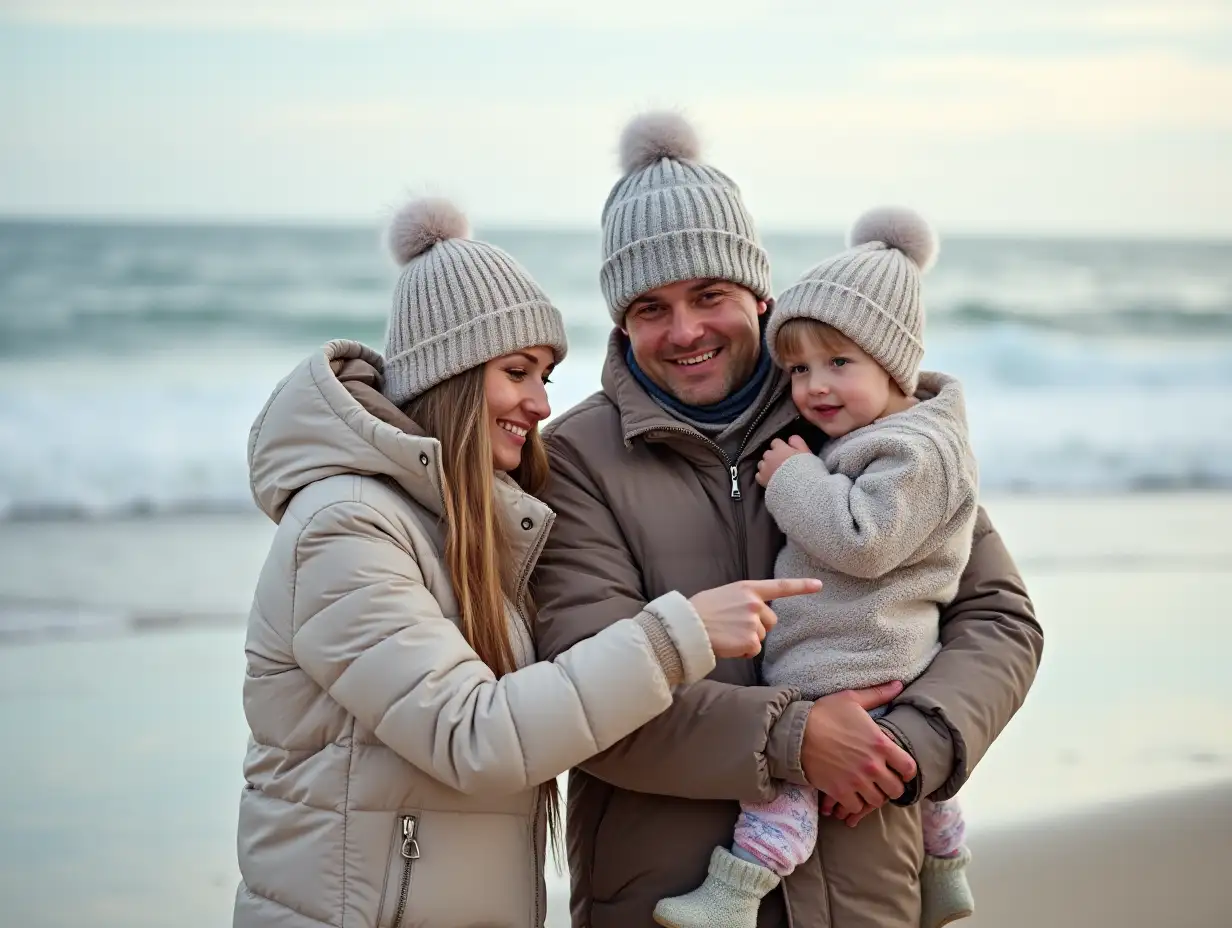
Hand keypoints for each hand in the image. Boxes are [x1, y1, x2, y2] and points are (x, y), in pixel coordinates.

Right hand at [689, 578, 821, 658]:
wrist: (686, 627)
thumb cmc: (699, 611)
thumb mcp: (723, 595)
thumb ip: (742, 600)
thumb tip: (752, 613)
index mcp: (747, 588)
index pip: (780, 586)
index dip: (801, 586)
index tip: (819, 585)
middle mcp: (754, 603)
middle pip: (770, 622)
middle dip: (757, 628)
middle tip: (733, 628)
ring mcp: (753, 622)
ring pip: (761, 637)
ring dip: (748, 640)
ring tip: (726, 635)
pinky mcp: (750, 640)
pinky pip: (754, 650)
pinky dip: (743, 652)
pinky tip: (728, 645)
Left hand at [756, 436, 810, 486]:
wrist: (799, 486)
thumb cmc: (804, 468)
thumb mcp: (805, 451)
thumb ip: (797, 442)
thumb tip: (790, 438)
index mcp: (780, 448)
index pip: (776, 442)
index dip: (780, 447)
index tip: (785, 452)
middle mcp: (769, 456)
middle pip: (768, 453)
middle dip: (773, 457)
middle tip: (781, 464)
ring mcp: (764, 468)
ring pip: (762, 463)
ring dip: (767, 466)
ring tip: (775, 473)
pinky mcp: (761, 479)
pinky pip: (758, 475)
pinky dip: (763, 476)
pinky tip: (770, 480)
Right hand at [801, 682, 916, 820]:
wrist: (795, 732)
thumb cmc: (824, 713)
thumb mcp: (852, 699)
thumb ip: (878, 694)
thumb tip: (899, 684)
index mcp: (880, 743)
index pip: (909, 768)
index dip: (906, 770)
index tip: (898, 768)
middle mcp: (872, 766)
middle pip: (896, 790)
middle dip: (891, 786)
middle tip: (882, 780)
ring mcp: (856, 781)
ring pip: (877, 802)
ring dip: (873, 796)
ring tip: (866, 788)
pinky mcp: (840, 792)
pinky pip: (857, 808)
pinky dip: (855, 804)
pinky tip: (851, 794)